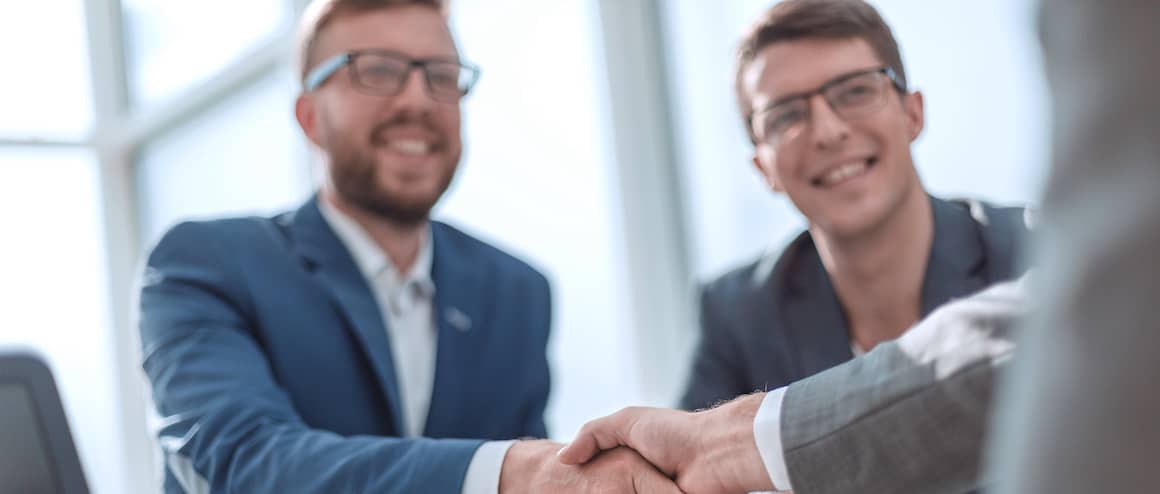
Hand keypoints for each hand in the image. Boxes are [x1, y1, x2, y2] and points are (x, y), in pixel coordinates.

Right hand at [556, 394, 772, 493]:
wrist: (714, 453)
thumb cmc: (674, 433)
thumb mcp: (625, 422)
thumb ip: (591, 435)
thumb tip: (562, 459)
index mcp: (639, 462)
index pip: (608, 479)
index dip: (589, 481)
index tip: (572, 484)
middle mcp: (651, 482)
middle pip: (621, 491)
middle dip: (606, 491)